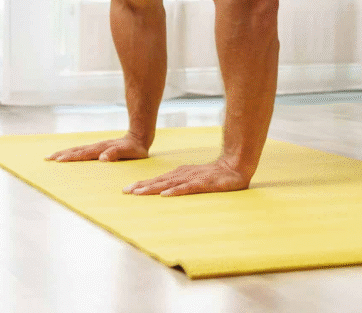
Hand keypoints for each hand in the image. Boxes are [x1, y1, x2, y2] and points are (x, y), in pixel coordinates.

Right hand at [45, 133, 149, 162]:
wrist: (140, 137)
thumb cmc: (136, 148)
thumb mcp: (129, 152)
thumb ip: (116, 153)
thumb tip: (102, 158)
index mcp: (102, 149)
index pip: (84, 153)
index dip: (71, 157)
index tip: (58, 160)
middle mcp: (97, 147)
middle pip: (76, 150)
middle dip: (62, 154)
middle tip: (47, 158)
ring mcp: (97, 147)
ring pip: (77, 149)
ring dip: (64, 153)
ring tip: (51, 157)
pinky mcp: (98, 148)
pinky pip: (82, 150)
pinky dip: (72, 153)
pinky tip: (66, 156)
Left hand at [122, 159, 248, 196]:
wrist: (235, 166)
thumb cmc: (214, 175)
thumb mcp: (194, 178)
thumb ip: (180, 183)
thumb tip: (164, 190)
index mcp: (180, 173)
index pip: (158, 180)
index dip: (143, 184)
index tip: (127, 190)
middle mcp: (183, 174)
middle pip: (160, 181)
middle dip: (142, 186)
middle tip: (126, 192)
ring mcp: (193, 178)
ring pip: (170, 184)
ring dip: (154, 188)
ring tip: (139, 193)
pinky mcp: (204, 183)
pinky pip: (187, 188)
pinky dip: (175, 191)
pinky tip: (166, 195)